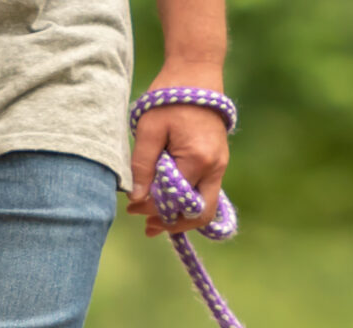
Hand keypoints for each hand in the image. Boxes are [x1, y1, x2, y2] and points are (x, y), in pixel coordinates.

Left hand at [128, 67, 229, 237]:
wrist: (197, 73)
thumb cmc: (169, 97)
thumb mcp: (148, 129)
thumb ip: (142, 165)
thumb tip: (137, 199)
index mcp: (197, 160)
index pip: (174, 200)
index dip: (152, 208)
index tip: (132, 208)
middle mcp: (214, 168)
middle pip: (200, 214)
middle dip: (174, 224)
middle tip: (148, 227)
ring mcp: (220, 167)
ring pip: (205, 207)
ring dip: (181, 216)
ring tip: (156, 221)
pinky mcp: (218, 163)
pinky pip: (205, 193)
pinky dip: (188, 202)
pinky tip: (169, 202)